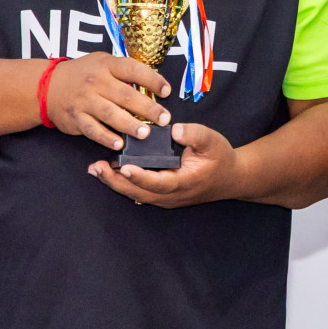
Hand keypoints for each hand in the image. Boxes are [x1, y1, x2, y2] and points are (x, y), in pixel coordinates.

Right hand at [46, 53, 171, 151]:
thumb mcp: (103, 62)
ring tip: (145, 134)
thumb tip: (154, 85)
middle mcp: (96, 82)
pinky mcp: (75, 118)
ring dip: (129, 125)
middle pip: (125, 96)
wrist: (47, 86)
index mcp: (107, 65)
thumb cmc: (84, 74)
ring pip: (110, 114)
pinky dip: (106, 137)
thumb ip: (125, 71)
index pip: (134, 70)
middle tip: (164, 119)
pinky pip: (93, 130)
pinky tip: (119, 144)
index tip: (167, 91)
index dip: (153, 80)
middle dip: (148, 109)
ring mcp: (85, 101)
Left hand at [87, 122, 238, 207]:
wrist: (231, 178)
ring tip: (96, 170)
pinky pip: (139, 192)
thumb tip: (174, 130)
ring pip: (136, 194)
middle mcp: (172, 195)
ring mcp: (166, 198)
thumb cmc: (221, 158)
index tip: (125, 167)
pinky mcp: (162, 195)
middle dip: (116, 180)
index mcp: (184, 182)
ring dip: (116, 182)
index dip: (140, 176)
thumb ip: (194, 134)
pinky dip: (124, 183)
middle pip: (139, 192)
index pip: (158, 183)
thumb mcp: (212, 141)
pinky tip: (111, 172)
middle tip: (96, 168)